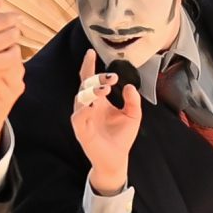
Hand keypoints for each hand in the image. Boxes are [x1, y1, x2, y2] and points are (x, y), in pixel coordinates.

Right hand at [0, 0, 23, 93]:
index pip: (3, 21)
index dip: (13, 17)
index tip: (16, 17)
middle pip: (11, 37)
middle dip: (14, 31)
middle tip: (10, 30)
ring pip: (13, 55)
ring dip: (14, 48)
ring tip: (7, 45)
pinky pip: (6, 69)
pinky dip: (8, 61)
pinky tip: (2, 57)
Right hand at [72, 50, 142, 191]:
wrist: (117, 159)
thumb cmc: (122, 137)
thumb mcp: (133, 116)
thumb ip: (133, 100)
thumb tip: (129, 85)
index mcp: (98, 101)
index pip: (90, 79)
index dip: (89, 66)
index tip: (91, 52)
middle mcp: (88, 106)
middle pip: (85, 86)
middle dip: (96, 79)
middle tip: (111, 78)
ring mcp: (83, 118)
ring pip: (80, 98)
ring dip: (91, 92)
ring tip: (104, 89)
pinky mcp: (81, 131)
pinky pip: (78, 117)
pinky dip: (84, 109)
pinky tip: (93, 105)